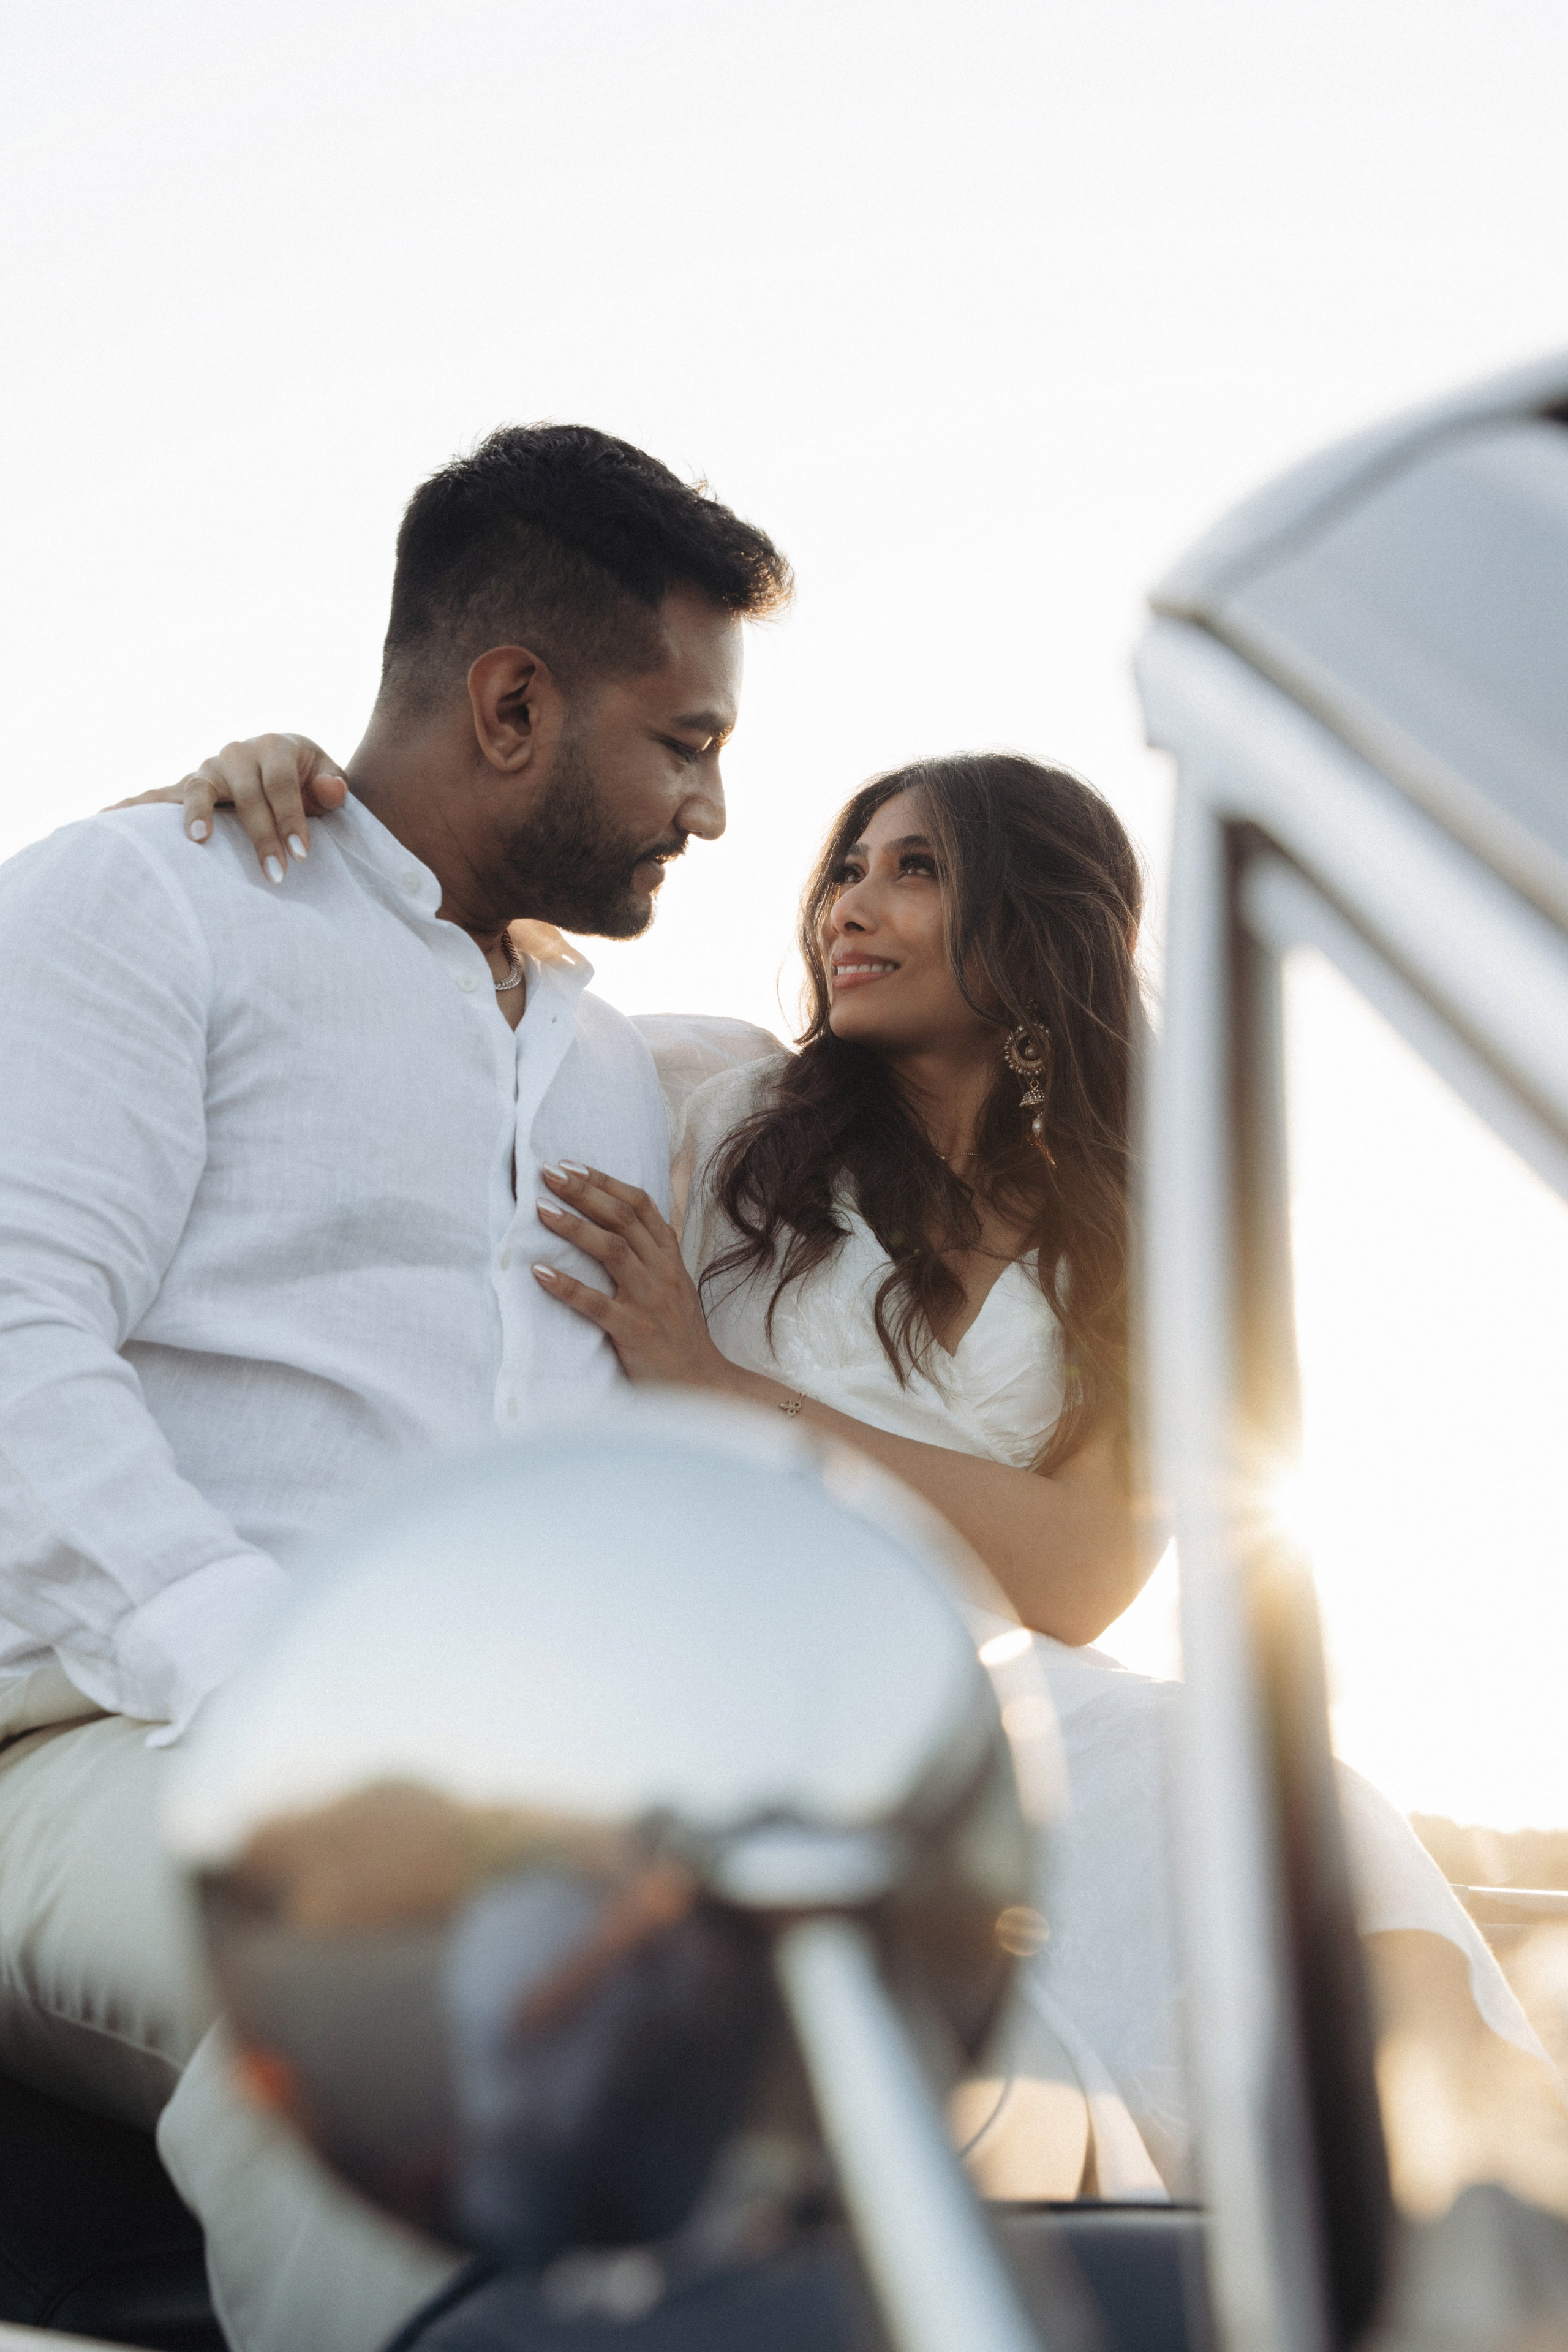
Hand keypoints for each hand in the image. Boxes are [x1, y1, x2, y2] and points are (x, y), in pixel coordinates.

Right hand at [103, 734, 347, 882]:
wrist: (285, 763)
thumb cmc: (310, 779)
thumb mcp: (328, 778)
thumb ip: (332, 786)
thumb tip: (332, 790)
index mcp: (273, 747)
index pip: (280, 786)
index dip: (290, 819)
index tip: (301, 856)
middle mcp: (236, 753)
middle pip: (245, 793)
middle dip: (260, 835)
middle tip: (275, 875)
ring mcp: (208, 769)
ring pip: (199, 789)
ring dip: (197, 814)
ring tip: (197, 840)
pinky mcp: (189, 787)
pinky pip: (159, 796)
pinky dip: (134, 805)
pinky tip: (108, 819)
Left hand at [532, 1163, 733, 1387]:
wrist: (703, 1385)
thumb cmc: (681, 1334)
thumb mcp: (677, 1283)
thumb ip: (660, 1246)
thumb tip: (653, 1204)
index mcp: (669, 1259)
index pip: (641, 1206)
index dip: (605, 1182)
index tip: (572, 1166)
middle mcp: (662, 1273)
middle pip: (622, 1219)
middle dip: (584, 1192)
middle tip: (547, 1173)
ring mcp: (649, 1301)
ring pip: (612, 1251)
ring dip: (573, 1227)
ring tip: (540, 1209)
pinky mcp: (634, 1332)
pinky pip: (596, 1304)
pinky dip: (566, 1286)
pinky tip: (539, 1272)